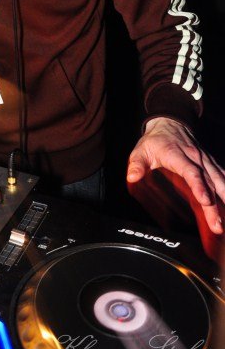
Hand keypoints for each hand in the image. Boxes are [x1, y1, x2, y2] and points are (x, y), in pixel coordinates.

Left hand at [127, 117, 224, 234]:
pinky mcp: (210, 163)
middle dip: (214, 205)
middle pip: (208, 182)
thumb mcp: (141, 150)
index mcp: (177, 155)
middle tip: (217, 225)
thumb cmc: (156, 140)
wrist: (170, 123)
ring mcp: (205, 160)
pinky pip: (223, 177)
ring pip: (219, 181)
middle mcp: (195, 157)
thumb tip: (132, 176)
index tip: (205, 201)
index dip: (199, 186)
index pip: (191, 172)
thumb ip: (137, 164)